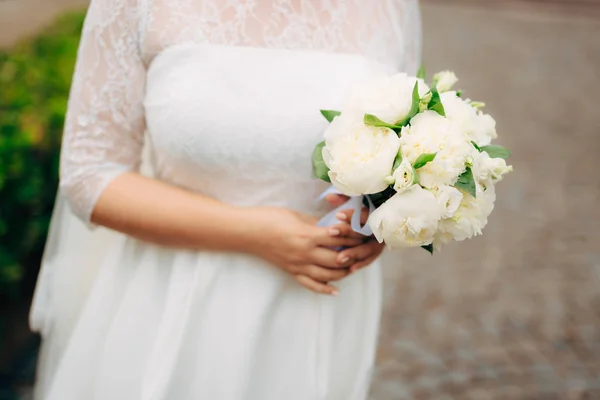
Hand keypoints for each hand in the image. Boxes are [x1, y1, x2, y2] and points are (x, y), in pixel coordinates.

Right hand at [247, 207, 363, 294]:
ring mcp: (298, 266)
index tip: (362, 231)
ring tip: (354, 266)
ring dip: (344, 272)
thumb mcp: (296, 215)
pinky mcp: (291, 272)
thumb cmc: (270, 218)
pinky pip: (311, 285)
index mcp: (307, 235)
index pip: (338, 238)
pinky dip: (325, 289)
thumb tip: (333, 228)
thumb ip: (316, 224)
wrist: (247, 232)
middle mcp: (305, 254)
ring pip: (328, 275)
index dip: (352, 235)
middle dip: (353, 255)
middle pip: (337, 259)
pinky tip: (335, 290)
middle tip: (362, 250)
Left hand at [325, 194, 385, 272]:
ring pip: (369, 248)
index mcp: (377, 211)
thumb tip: (329, 196)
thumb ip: (343, 198)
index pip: (366, 213)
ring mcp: (380, 240)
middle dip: (348, 232)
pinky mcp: (377, 251)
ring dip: (354, 253)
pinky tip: (350, 269)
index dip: (352, 214)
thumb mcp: (354, 199)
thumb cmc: (362, 206)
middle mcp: (381, 226)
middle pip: (366, 231)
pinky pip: (370, 259)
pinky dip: (361, 264)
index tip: (338, 215)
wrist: (377, 219)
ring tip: (339, 258)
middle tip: (331, 232)